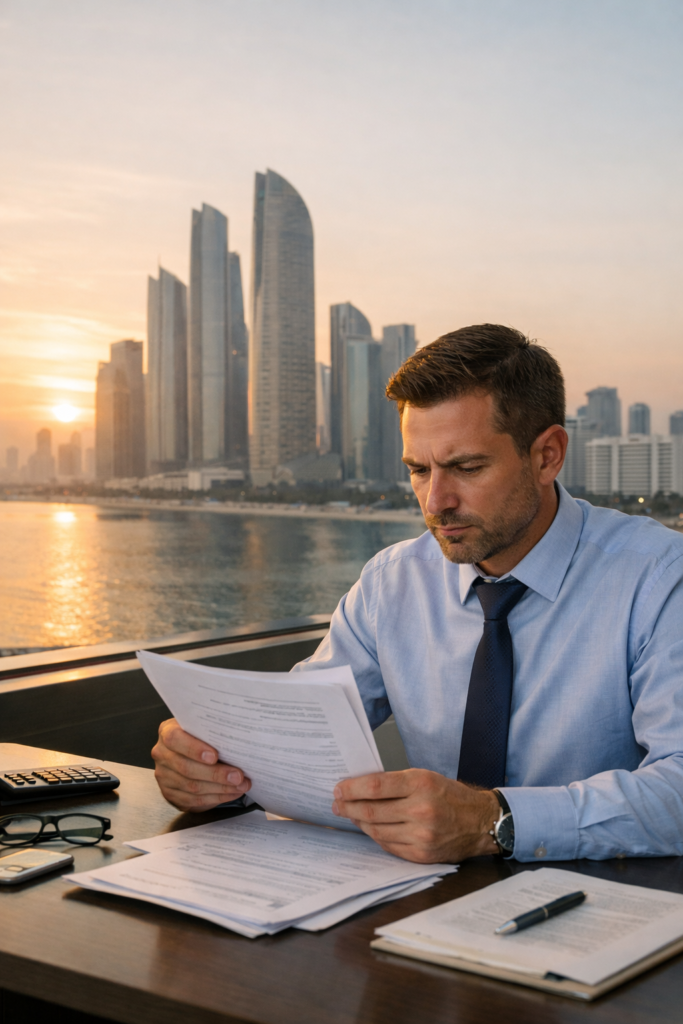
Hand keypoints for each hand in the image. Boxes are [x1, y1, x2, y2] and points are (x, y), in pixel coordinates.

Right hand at [152, 718, 251, 811]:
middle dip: (216, 774)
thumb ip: (211, 733)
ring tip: (240, 786)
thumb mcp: (202, 729)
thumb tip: (237, 744)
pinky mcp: (170, 793)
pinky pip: (194, 800)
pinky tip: (231, 793)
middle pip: (186, 768)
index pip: (175, 739)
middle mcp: (162, 754)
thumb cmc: (199, 738)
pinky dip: (216, 798)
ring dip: (220, 788)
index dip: (194, 749)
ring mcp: (164, 775)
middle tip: (238, 776)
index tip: (214, 756)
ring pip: (192, 787)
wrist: (186, 752)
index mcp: (167, 731)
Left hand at [331, 769, 499, 862]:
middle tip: (337, 803)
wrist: (481, 822)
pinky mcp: (421, 855)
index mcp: (421, 784)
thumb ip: (396, 783)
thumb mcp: (426, 777)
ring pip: (376, 830)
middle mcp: (421, 810)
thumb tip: (362, 788)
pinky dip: (376, 836)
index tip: (339, 788)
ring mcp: (421, 836)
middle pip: (371, 811)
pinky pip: (388, 846)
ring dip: (359, 822)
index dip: (352, 788)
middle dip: (348, 807)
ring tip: (351, 815)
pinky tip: (370, 828)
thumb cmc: (452, 796)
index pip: (375, 786)